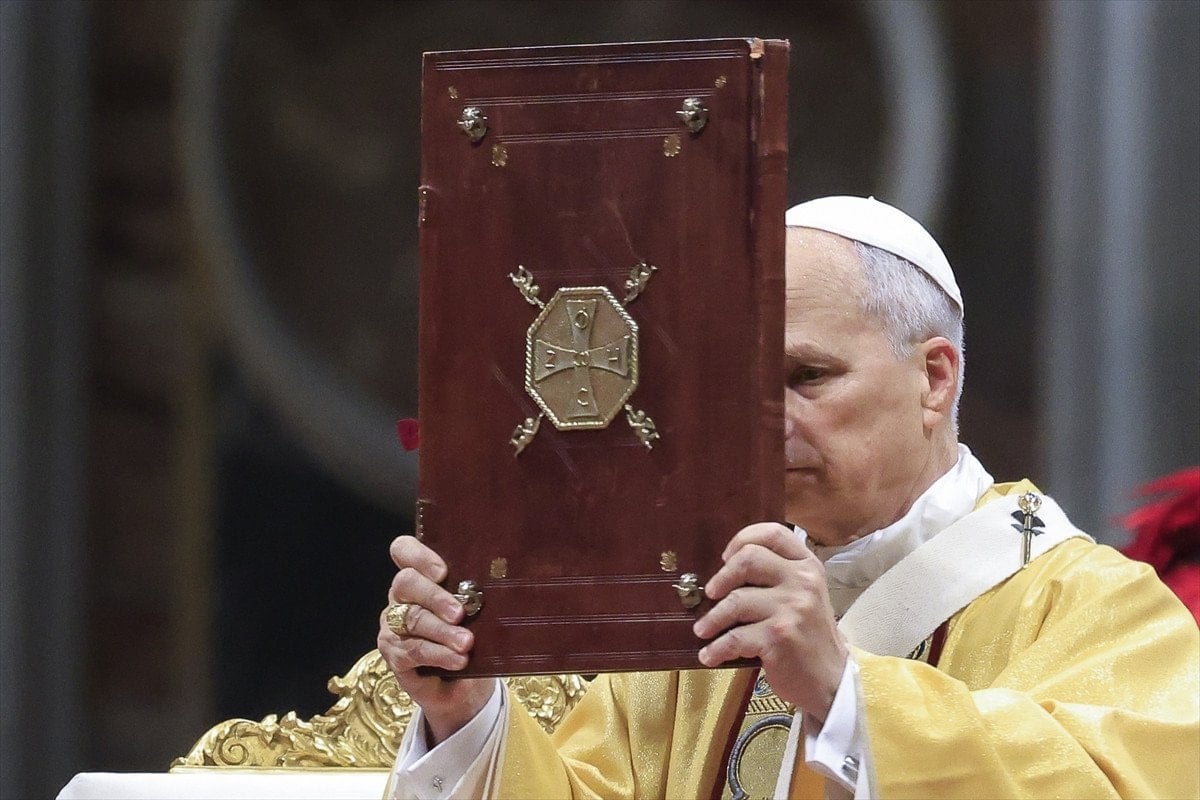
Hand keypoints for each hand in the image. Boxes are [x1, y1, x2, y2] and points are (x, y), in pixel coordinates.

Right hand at [377, 535, 494, 744]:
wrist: (466, 685)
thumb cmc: (475, 636)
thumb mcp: (480, 612)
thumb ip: (477, 596)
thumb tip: (497, 584)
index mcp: (421, 575)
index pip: (404, 550)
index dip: (419, 556)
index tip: (443, 572)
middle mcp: (402, 595)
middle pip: (406, 582)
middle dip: (435, 596)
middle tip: (461, 612)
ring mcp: (393, 624)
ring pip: (411, 618)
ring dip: (441, 631)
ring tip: (466, 642)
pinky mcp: (394, 653)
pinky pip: (413, 649)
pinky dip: (439, 654)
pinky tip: (458, 660)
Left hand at [692, 522, 847, 721]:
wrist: (831, 680)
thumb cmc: (808, 636)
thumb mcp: (803, 596)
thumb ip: (776, 576)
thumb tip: (725, 569)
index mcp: (808, 566)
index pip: (773, 533)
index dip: (743, 539)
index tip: (726, 557)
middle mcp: (802, 581)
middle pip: (748, 559)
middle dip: (721, 577)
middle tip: (710, 593)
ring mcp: (792, 608)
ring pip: (735, 601)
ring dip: (712, 619)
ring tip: (702, 630)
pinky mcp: (779, 637)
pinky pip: (735, 637)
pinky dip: (717, 648)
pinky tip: (709, 655)